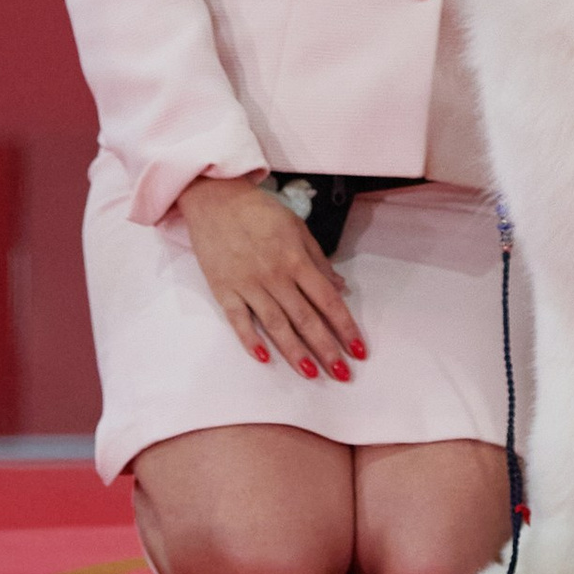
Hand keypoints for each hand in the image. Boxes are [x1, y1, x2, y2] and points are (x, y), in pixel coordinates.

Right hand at [177, 176, 364, 380]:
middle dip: (326, 349)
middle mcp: (275, 275)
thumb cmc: (259, 213)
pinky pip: (238, 320)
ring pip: (276, 325)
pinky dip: (250, 340)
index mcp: (296, 260)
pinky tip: (264, 358)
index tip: (359, 349)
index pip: (327, 300)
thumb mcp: (297, 229)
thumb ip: (319, 261)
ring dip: (295, 352)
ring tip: (312, 375)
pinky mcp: (223, 289)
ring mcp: (248, 284)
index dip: (345, 326)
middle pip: (305, 319)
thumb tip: (341, 288)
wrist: (214, 199)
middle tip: (342, 375)